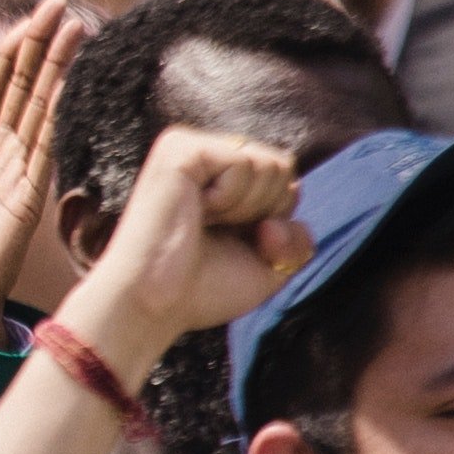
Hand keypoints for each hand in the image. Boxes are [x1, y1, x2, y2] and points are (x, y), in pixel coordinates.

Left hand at [0, 0, 71, 345]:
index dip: (12, 54)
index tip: (31, 19)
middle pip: (24, 89)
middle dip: (42, 46)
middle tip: (61, 5)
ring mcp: (15, 177)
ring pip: (39, 109)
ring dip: (55, 68)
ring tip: (74, 27)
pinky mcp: (25, 200)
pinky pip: (44, 147)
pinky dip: (54, 114)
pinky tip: (66, 81)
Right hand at [71, 122, 304, 352]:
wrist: (155, 304)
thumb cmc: (201, 290)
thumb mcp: (269, 269)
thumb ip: (298, 238)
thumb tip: (293, 190)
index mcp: (219, 180)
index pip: (284, 179)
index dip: (275, 220)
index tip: (232, 244)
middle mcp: (204, 158)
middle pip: (283, 166)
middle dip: (266, 212)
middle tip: (216, 234)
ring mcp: (189, 149)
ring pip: (270, 163)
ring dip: (247, 209)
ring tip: (203, 223)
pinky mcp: (179, 149)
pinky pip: (243, 162)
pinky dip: (230, 198)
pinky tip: (196, 211)